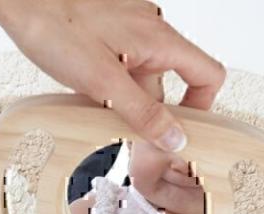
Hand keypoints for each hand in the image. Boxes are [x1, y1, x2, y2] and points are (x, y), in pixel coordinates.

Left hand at [0, 0, 225, 151]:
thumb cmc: (55, 25)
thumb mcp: (105, 83)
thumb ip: (143, 113)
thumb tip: (174, 137)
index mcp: (160, 40)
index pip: (208, 74)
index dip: (201, 105)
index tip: (180, 128)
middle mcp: (150, 30)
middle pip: (168, 83)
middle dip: (149, 111)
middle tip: (124, 127)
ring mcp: (129, 28)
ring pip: (142, 76)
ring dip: (126, 98)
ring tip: (97, 105)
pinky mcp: (109, 29)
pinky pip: (124, 63)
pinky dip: (112, 83)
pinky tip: (88, 89)